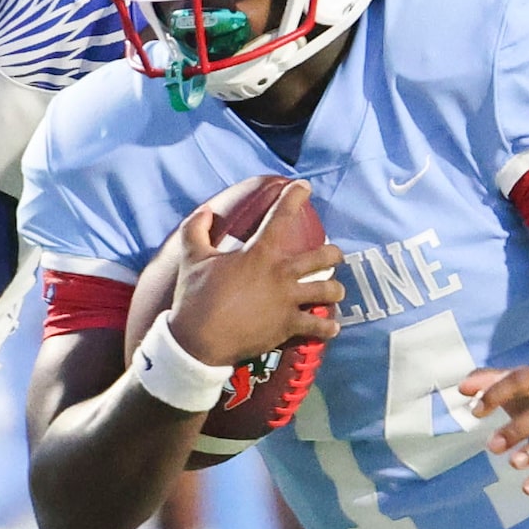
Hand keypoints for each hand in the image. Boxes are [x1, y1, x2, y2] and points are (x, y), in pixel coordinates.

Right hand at [161, 185, 342, 369]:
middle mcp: (281, 275)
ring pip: (328, 291)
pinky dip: (327, 328)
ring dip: (335, 290)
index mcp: (260, 254)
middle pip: (322, 257)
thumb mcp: (191, 258)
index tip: (304, 187)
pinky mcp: (288, 326)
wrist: (199, 341)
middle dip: (333, 254)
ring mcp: (288, 301)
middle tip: (335, 255)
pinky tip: (332, 328)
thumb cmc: (195, 298)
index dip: (295, 197)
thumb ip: (196, 230)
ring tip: (336, 291)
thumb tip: (205, 212)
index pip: (281, 217)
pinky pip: (318, 327)